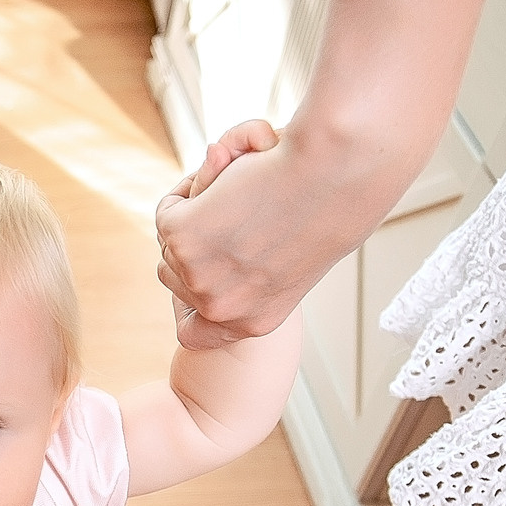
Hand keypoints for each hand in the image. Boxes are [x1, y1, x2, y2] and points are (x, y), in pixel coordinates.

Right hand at [155, 119, 309, 348]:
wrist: (336, 172)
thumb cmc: (325, 205)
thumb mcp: (286, 260)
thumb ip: (240, 265)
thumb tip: (197, 224)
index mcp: (256, 322)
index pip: (195, 332)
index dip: (193, 301)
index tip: (206, 269)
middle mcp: (224, 310)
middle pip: (176, 277)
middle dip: (196, 242)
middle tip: (238, 209)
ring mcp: (198, 277)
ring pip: (171, 242)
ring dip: (196, 213)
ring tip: (242, 193)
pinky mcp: (182, 238)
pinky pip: (169, 208)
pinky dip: (195, 185)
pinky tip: (232, 176)